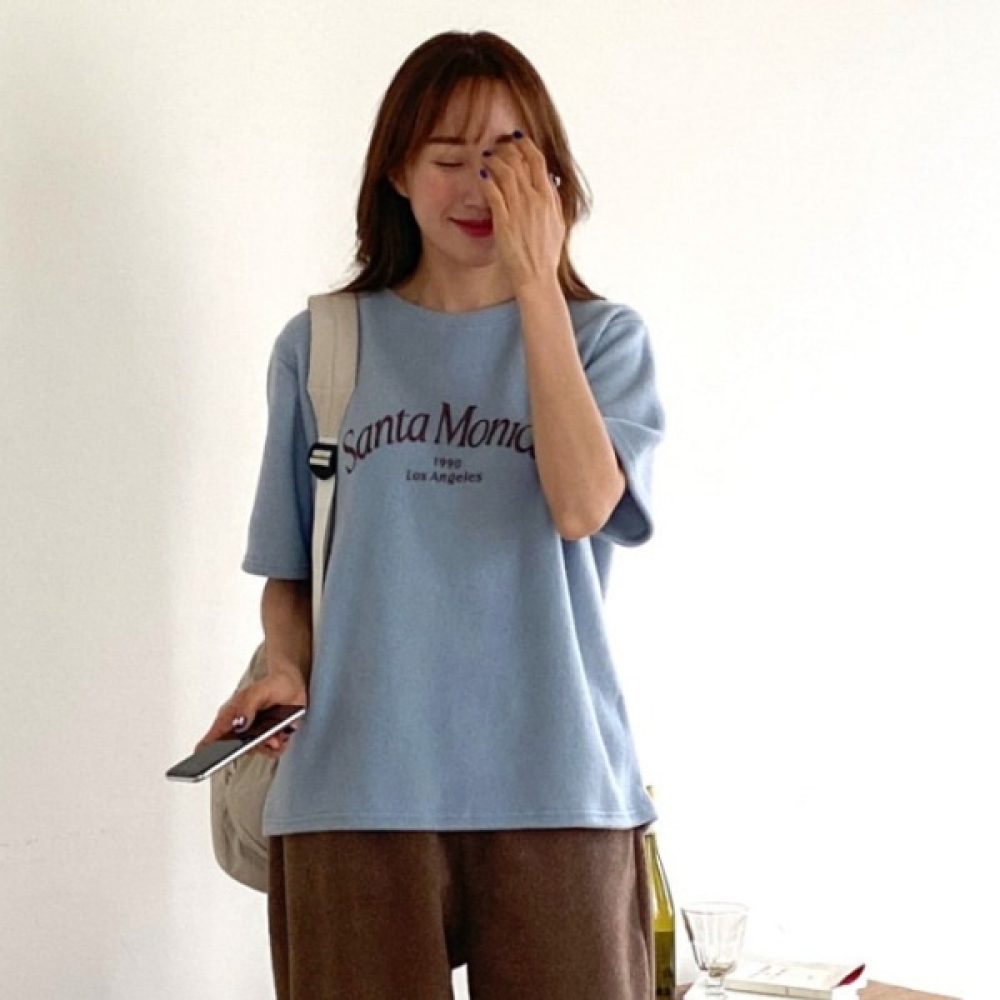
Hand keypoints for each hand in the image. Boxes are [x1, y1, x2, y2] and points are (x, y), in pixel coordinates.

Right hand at [196, 667, 307, 759]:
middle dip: (252, 747)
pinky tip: (283, 734)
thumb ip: (247, 707)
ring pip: (256, 751)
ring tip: (277, 737)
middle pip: (237, 749)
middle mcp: (240, 728)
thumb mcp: (258, 692)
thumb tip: (239, 724)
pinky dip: (279, 745)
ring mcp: (255, 734)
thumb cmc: (272, 684)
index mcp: (231, 716)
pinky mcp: (269, 738)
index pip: (213, 736)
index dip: (206, 751)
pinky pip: (271, 751)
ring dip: (268, 746)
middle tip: (268, 740)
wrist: (293, 684)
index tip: (208, 760)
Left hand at [479, 131, 565, 291]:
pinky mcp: (504, 222)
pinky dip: (486, 179)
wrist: (536, 276)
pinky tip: (480, 174)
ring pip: (505, 172)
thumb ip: (554, 201)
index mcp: (549, 199)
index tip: (517, 139)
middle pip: (519, 161)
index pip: (538, 161)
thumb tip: (551, 181)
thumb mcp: (558, 224)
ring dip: (493, 160)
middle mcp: (535, 201)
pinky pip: (493, 192)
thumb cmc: (546, 254)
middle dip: (506, 148)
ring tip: (486, 156)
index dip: (526, 145)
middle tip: (496, 145)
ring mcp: (519, 210)